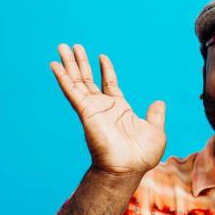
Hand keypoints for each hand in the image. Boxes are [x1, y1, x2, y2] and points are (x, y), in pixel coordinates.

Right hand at [50, 44, 165, 174]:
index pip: (110, 84)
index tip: (102, 56)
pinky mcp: (86, 112)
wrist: (128, 169)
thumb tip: (159, 102)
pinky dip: (63, 78)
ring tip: (62, 47)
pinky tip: (55, 65)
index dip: (106, 70)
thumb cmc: (142, 155)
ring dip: (69, 64)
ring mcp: (93, 108)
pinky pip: (72, 91)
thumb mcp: (155, 130)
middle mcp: (104, 107)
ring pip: (78, 81)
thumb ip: (155, 115)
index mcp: (120, 109)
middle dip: (81, 62)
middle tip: (72, 46)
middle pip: (89, 79)